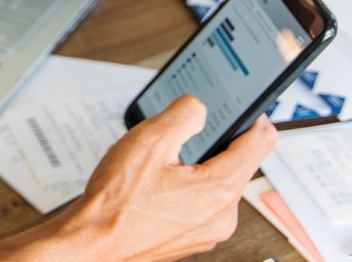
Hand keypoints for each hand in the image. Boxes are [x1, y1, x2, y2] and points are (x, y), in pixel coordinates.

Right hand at [0, 95, 275, 261]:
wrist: (92, 243)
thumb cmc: (116, 203)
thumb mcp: (149, 140)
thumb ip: (184, 114)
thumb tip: (199, 107)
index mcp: (219, 189)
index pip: (260, 144)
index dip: (255, 118)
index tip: (251, 108)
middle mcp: (221, 216)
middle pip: (236, 165)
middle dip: (214, 144)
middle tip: (185, 133)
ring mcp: (207, 232)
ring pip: (215, 185)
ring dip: (196, 168)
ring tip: (160, 163)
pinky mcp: (191, 240)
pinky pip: (200, 205)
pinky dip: (184, 189)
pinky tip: (155, 185)